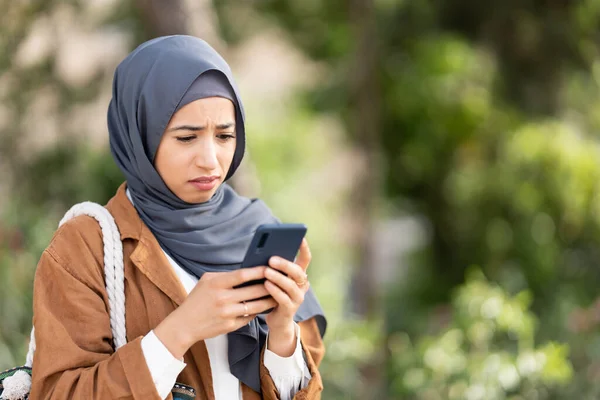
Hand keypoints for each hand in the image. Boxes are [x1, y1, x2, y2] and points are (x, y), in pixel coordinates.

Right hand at [155, 266, 277, 358]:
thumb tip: (248, 271)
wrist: (184, 324)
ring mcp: (227, 314)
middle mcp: (223, 299)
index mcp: (216, 284)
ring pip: (256, 306)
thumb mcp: (206, 281)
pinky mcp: (230, 326)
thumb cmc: (197, 299)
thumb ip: (225, 275)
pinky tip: (264, 307)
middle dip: (269, 286)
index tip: (270, 267)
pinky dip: (258, 312)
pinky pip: (249, 317)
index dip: (258, 271)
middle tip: (280, 281)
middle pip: (253, 291)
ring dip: (268, 300)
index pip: (242, 275)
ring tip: (277, 295)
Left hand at [264, 238, 310, 356]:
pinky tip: (266, 284)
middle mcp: (301, 285)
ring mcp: (297, 298)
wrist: (277, 320)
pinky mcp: (290, 309)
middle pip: (298, 272)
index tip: (300, 238)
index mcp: (299, 275)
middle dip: (285, 264)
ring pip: (291, 285)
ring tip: (266, 271)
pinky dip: (275, 291)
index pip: (306, 259)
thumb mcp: (274, 279)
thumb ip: (273, 268)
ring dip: (278, 277)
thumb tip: (262, 253)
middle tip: (272, 259)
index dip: (304, 248)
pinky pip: (283, 298)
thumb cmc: (272, 294)